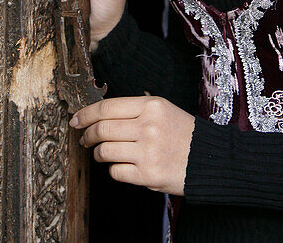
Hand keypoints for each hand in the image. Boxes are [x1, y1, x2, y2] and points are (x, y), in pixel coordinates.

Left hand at [70, 95, 194, 195]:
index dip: (86, 113)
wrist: (207, 159)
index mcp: (151, 106)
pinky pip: (116, 172)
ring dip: (98, 153)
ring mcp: (148, 152)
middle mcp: (148, 127)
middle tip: (84, 138)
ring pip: (105, 151)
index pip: (107, 107)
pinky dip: (113, 169)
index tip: (76, 119)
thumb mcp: (162, 110)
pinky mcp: (147, 175)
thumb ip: (134, 111)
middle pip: (102, 129)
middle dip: (87, 134)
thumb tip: (98, 116)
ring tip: (101, 153)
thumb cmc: (181, 133)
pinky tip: (120, 165)